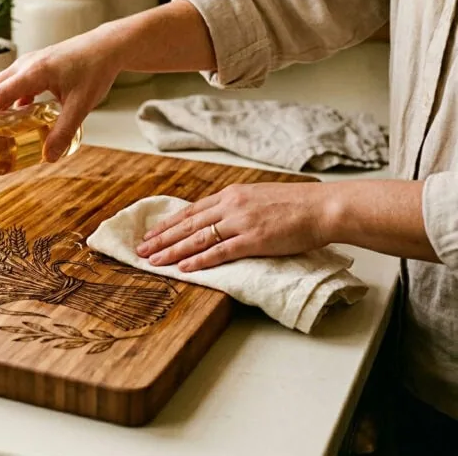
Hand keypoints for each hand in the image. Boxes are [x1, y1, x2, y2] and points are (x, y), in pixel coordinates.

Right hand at [0, 23, 123, 161]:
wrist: (107, 47)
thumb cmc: (95, 69)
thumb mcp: (81, 105)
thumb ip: (64, 131)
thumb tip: (49, 157)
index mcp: (33, 73)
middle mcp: (26, 65)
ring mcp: (30, 63)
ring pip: (1, 84)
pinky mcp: (37, 66)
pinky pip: (14, 83)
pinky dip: (9, 99)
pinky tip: (18, 115)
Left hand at [135, 182, 330, 271]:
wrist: (321, 207)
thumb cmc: (296, 204)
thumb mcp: (259, 197)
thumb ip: (237, 206)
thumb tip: (220, 218)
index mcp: (231, 195)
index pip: (191, 211)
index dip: (169, 224)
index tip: (152, 234)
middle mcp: (230, 206)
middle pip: (188, 224)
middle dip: (162, 238)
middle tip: (141, 250)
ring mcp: (240, 222)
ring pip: (197, 238)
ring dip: (172, 251)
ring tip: (153, 261)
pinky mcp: (253, 240)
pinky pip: (219, 252)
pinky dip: (199, 260)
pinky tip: (183, 268)